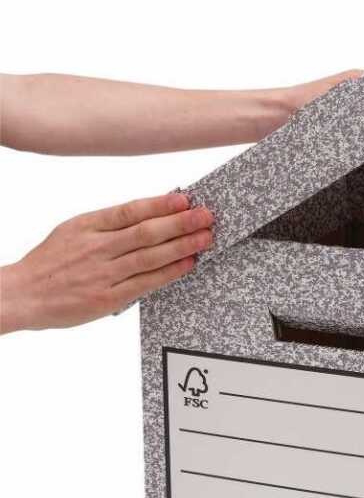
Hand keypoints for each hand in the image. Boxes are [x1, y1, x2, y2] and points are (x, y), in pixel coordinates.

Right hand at [0, 193, 211, 332]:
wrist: (22, 295)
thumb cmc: (51, 262)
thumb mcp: (74, 230)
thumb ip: (108, 223)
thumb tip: (149, 213)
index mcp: (88, 226)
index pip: (130, 211)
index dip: (160, 204)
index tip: (184, 200)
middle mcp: (97, 247)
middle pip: (146, 232)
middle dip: (181, 223)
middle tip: (206, 216)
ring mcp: (103, 273)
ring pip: (150, 256)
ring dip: (182, 246)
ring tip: (205, 237)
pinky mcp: (107, 298)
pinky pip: (145, 282)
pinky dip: (169, 272)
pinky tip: (187, 263)